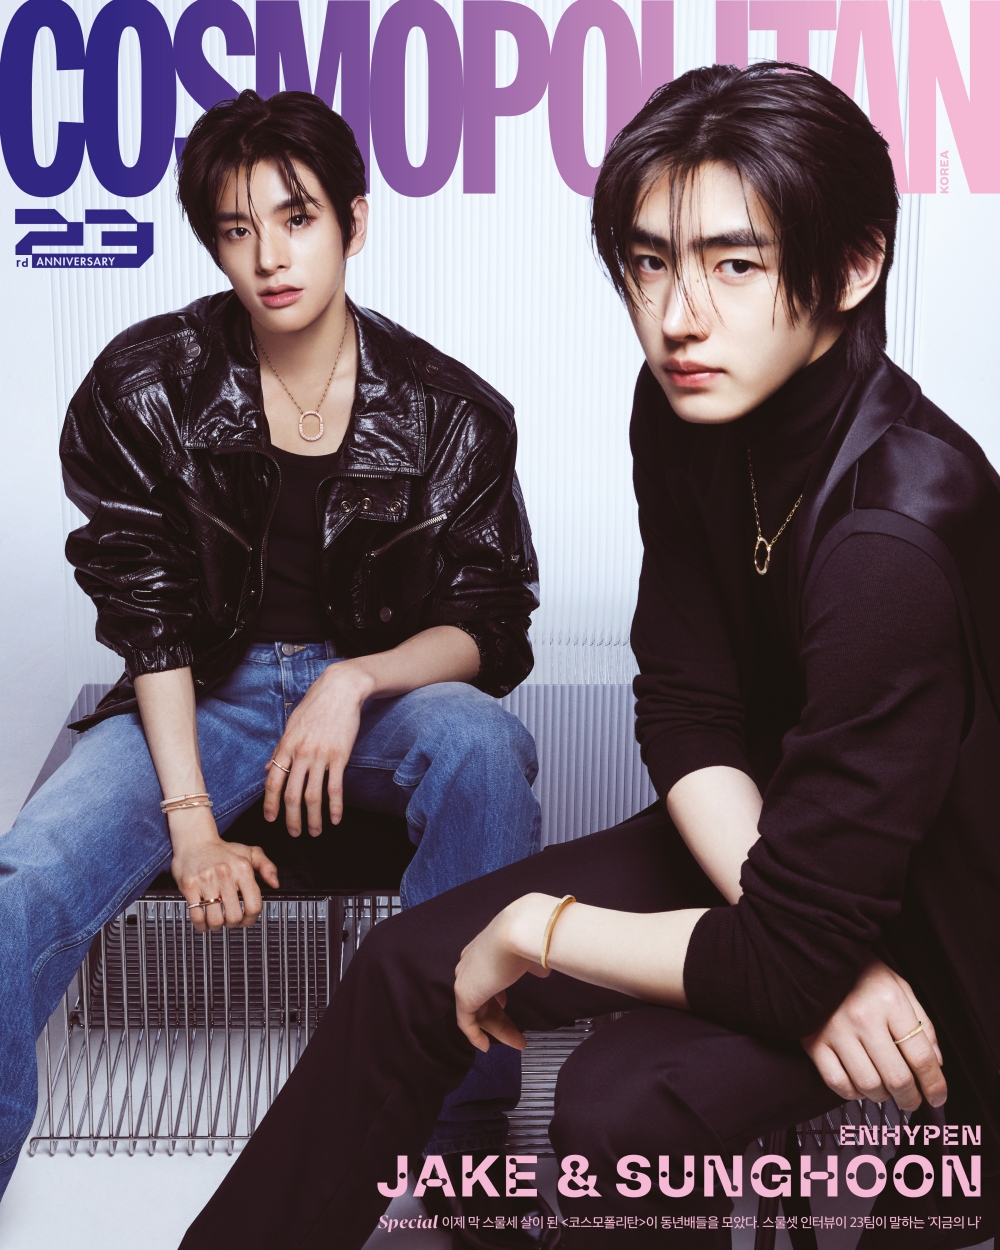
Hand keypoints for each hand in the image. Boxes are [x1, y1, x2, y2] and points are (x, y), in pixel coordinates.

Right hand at [170, 808, 279, 931]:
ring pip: (215, 919)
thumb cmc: (222, 850)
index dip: (251, 919)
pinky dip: (201, 925)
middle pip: (234, 916)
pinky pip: (196, 915)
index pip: (254, 905)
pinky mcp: (189, 886)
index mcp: (243, 869)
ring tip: (217, 921)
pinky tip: (203, 922)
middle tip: (230, 920)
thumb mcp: (249, 853)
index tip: (247, 920)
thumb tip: (275, 883)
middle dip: (233, 924)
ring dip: (217, 926)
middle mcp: (225, 874)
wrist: (194, 840)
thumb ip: (267, 866)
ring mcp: (206, 881)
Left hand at [263, 662, 373, 836]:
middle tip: (293, 833)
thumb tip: (268, 770)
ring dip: (312, 818)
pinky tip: (336, 818)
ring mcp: (320, 756)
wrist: (340, 690)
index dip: (270, 803)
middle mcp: (301, 753)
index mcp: (286, 746)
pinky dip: (335, 806)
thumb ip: (280, 749)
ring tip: (314, 831)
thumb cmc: (315, 706)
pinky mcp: (340, 756)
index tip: (270, 818)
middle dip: (291, 818)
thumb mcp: (291, 725)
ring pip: (313, 795)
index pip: (273, 781)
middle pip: (292, 794)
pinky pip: (335, 787)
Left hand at [454, 894, 556, 1052]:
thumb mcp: (531, 950)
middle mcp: (470, 962)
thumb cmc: (527, 935)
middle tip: (519, 1035)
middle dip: (501, 1018)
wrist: (519, 930)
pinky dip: (475, 1035)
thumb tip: (542, 971)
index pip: (485, 978)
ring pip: (478, 1011)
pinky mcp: (465, 994)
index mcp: (483, 949)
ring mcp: (465, 978)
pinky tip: (485, 1046)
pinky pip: (466, 1021)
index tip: (505, 1006)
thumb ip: (532, 963)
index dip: (495, 994)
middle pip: (483, 997)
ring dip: (498, 1029)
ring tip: (518, 1043)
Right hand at [802, 956, 946, 1111]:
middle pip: (896, 1077)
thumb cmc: (860, 972)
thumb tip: (936, 1062)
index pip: (920, 1056)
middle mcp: (863, 1017)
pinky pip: (837, 1082)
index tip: (938, 1097)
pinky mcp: (814, 1041)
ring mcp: (836, 1031)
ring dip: (883, 1096)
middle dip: (911, 1098)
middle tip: (914, 1100)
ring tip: (886, 1090)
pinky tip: (859, 1085)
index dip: (934, 1084)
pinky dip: (853, 1093)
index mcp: (889, 1001)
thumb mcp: (899, 986)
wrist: (815, 958)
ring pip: (868, 1085)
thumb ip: (922, 1023)